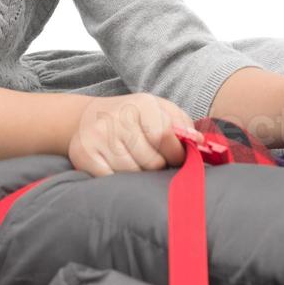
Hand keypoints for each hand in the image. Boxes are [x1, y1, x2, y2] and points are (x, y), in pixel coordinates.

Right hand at [67, 92, 198, 176]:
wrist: (88, 118)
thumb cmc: (133, 118)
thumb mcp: (160, 111)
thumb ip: (182, 124)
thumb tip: (200, 142)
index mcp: (141, 104)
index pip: (165, 136)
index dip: (175, 153)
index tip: (175, 158)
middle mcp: (117, 117)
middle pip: (151, 160)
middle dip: (158, 166)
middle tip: (153, 161)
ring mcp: (98, 136)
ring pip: (132, 173)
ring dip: (139, 175)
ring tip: (134, 162)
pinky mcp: (83, 154)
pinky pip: (111, 179)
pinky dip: (118, 180)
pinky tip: (117, 167)